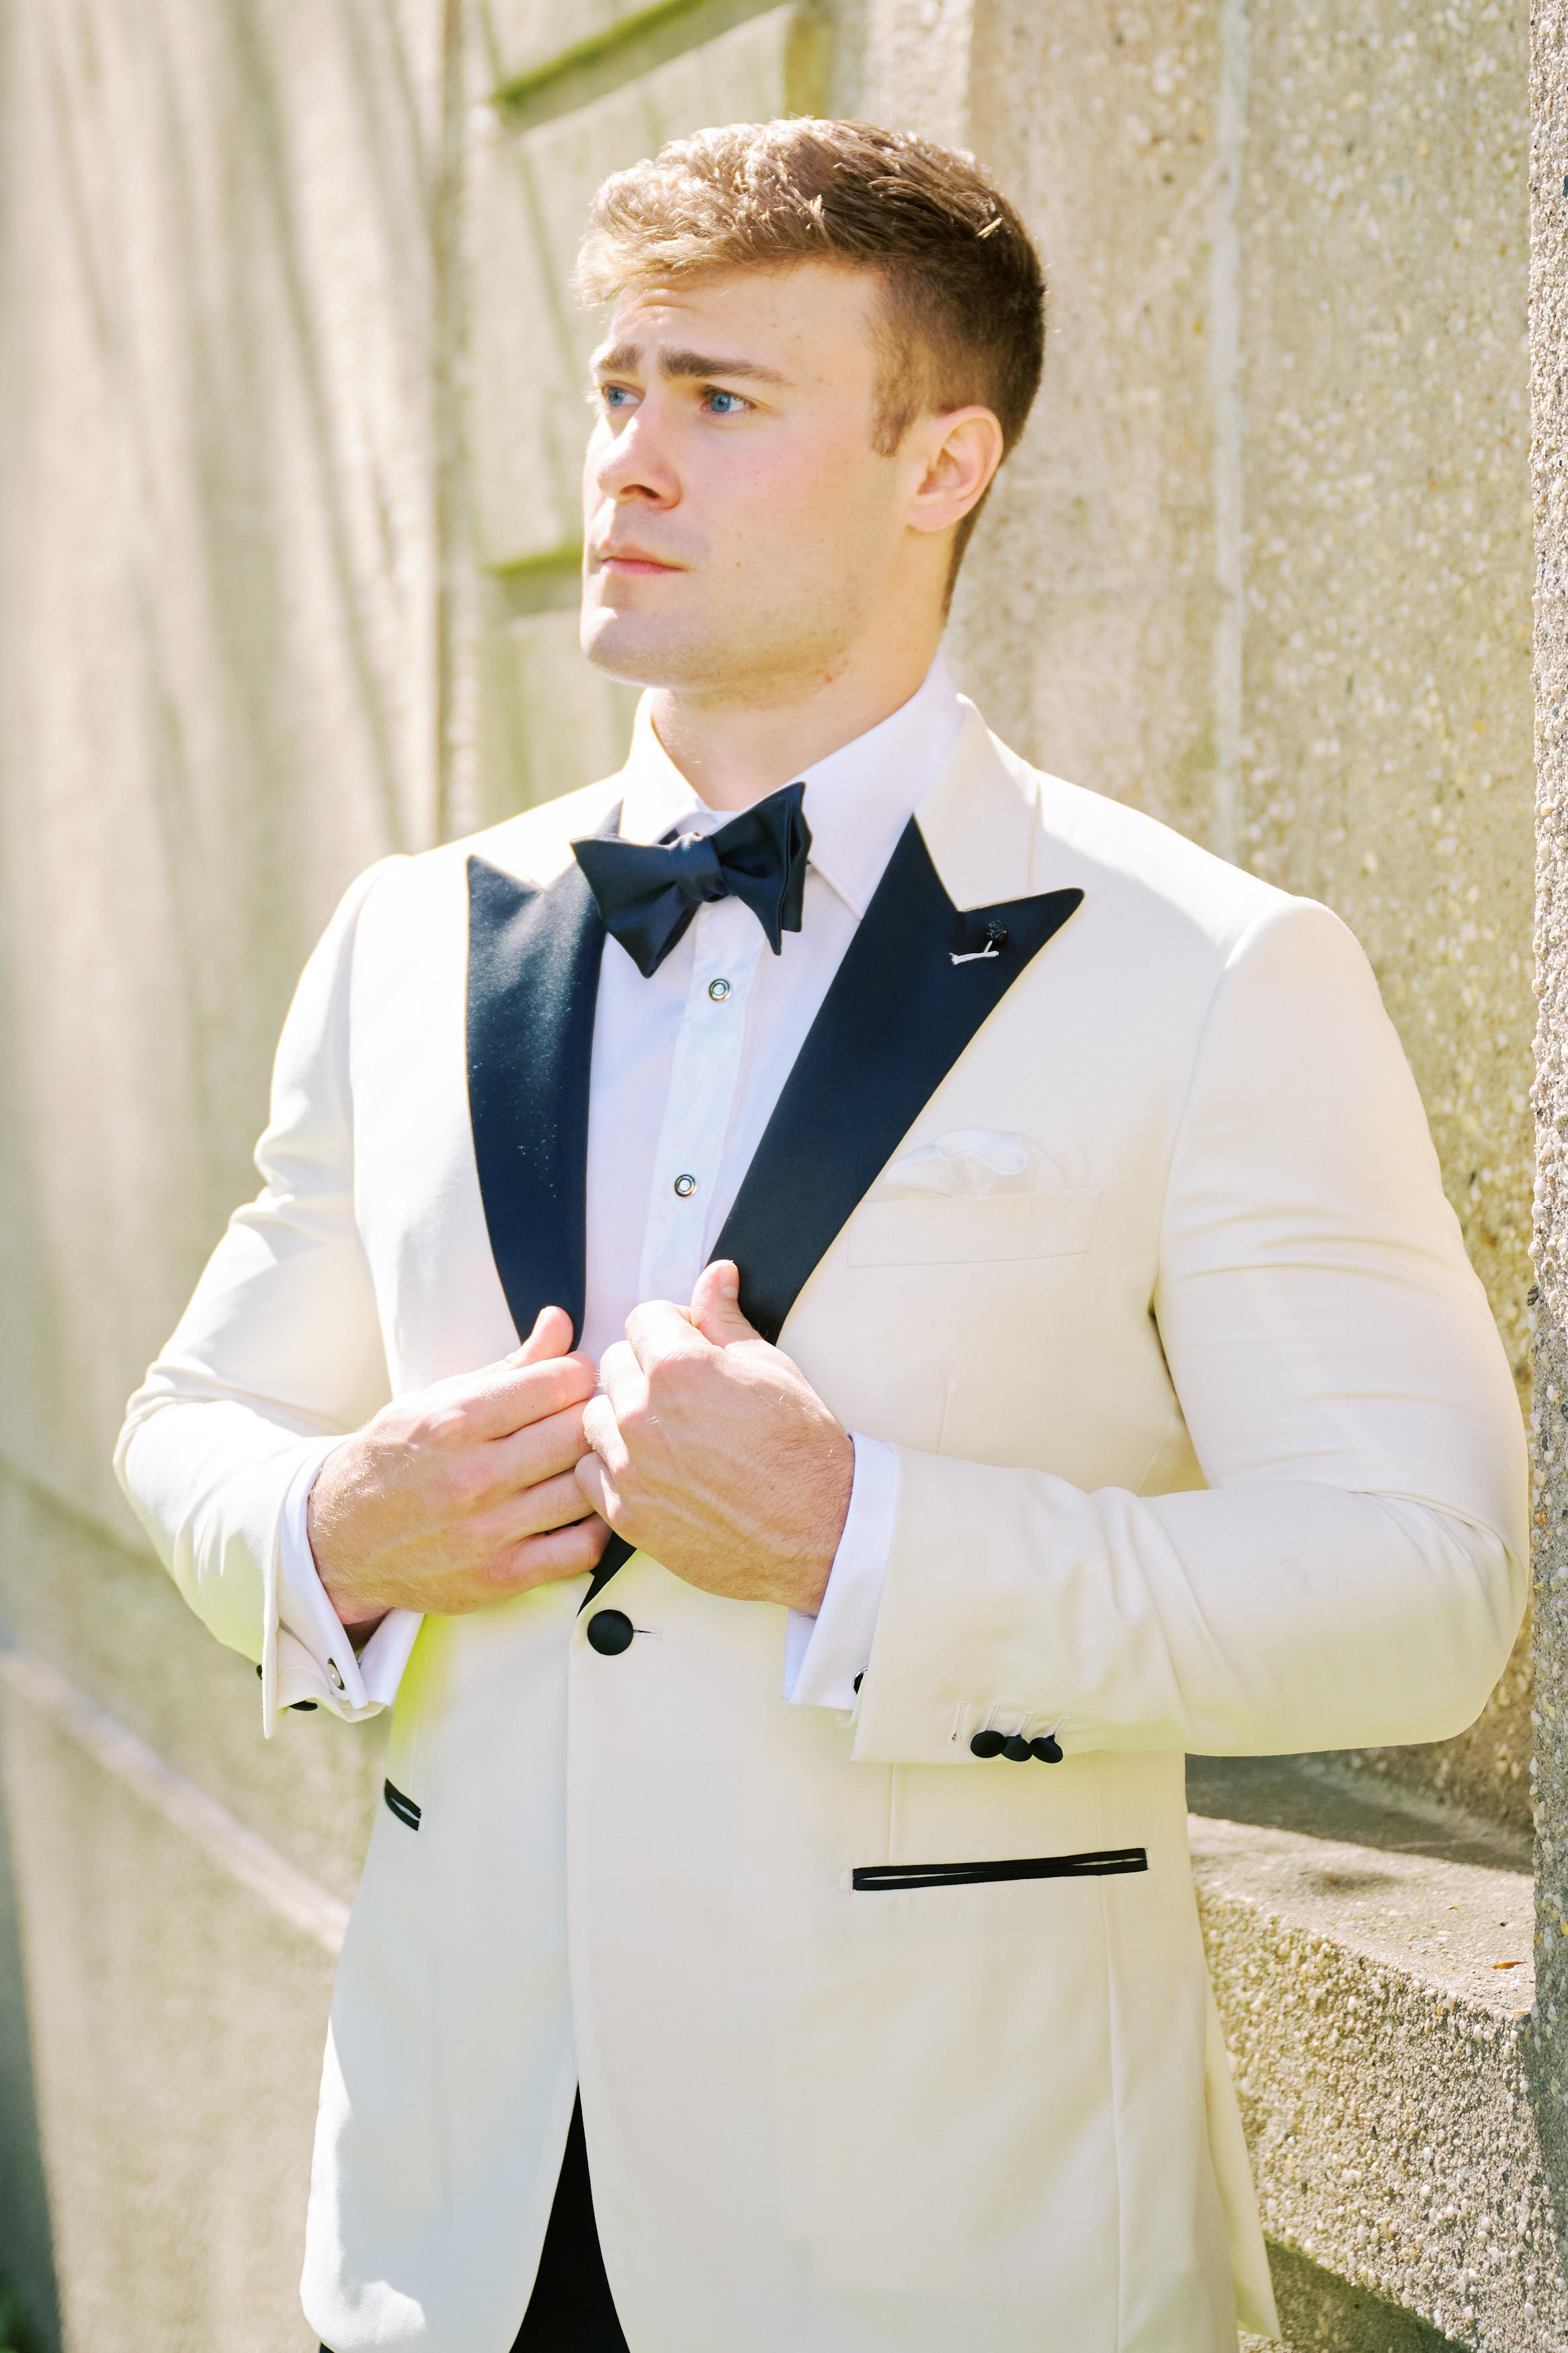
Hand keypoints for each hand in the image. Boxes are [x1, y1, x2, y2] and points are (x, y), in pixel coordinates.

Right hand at [308, 1307, 608, 1630]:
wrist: (340, 1538)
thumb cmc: (395, 1460)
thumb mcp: (436, 1401)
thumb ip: (507, 1367)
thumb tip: (560, 1321)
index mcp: (454, 1422)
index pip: (557, 1383)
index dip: (577, 1373)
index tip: (573, 1378)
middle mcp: (472, 1477)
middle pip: (578, 1432)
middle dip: (592, 1416)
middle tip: (587, 1416)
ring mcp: (488, 1532)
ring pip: (586, 1488)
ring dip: (597, 1468)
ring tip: (586, 1459)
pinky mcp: (502, 1577)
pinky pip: (582, 1549)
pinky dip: (598, 1525)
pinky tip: (585, 1508)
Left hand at [575, 1261, 854, 1612]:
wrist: (819, 1533)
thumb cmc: (802, 1452)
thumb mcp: (771, 1368)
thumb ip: (725, 1320)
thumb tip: (716, 1275)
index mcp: (678, 1368)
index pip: (642, 1319)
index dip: (672, 1328)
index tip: (691, 1347)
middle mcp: (642, 1415)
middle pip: (614, 1365)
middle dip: (646, 1370)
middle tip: (688, 1396)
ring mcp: (630, 1468)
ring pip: (596, 1417)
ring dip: (624, 1419)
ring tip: (670, 1436)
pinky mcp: (626, 1513)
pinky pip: (591, 1471)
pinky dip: (614, 1468)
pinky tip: (654, 1472)